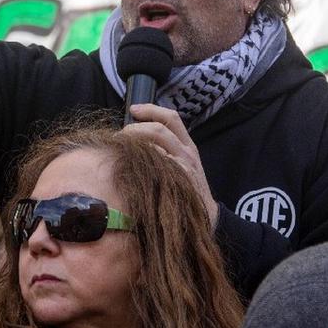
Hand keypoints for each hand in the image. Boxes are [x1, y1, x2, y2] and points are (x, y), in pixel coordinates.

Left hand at [122, 104, 218, 228]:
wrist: (206, 218)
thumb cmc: (186, 192)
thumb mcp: (182, 167)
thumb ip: (166, 152)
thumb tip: (137, 141)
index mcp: (188, 145)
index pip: (171, 117)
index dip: (151, 109)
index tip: (133, 109)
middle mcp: (187, 151)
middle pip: (160, 127)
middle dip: (136, 127)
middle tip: (121, 135)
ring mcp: (184, 164)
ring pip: (159, 139)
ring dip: (136, 138)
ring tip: (122, 146)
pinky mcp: (179, 177)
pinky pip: (159, 159)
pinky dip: (145, 156)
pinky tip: (133, 162)